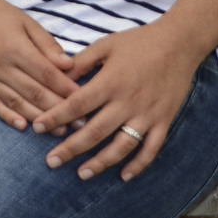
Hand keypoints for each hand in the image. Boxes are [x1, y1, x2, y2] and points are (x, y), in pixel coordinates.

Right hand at [0, 0, 79, 130]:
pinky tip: (23, 126)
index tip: (84, 99)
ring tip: (59, 130)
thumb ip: (48, 45)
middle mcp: (1, 66)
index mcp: (16, 48)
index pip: (47, 75)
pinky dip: (7, 116)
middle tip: (80, 123)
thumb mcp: (29, 23)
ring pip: (16, 103)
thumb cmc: (3, 16)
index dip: (66, 89)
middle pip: (34, 93)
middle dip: (59, 109)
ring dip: (39, 118)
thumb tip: (69, 66)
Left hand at [32, 19, 205, 180]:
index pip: (77, 104)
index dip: (56, 117)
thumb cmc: (139, 42)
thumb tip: (56, 75)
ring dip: (101, 162)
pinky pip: (151, 148)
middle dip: (71, 149)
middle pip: (95, 131)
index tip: (37, 128)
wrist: (180, 43)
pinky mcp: (164, 121)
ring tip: (82, 174)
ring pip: (122, 145)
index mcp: (110, 82)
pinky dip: (139, 164)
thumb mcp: (106, 45)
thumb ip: (81, 62)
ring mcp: (148, 114)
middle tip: (52, 162)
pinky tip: (124, 176)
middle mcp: (128, 102)